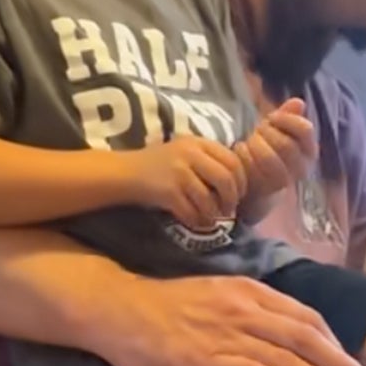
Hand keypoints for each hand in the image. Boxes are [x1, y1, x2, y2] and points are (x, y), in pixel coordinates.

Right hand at [90, 272, 365, 365]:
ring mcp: (226, 335)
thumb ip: (250, 308)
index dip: (334, 341)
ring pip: (288, 357)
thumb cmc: (166, 306)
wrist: (118, 309)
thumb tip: (280, 329)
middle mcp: (245, 310)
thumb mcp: (217, 294)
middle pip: (307, 337)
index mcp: (250, 292)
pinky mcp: (205, 362)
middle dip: (342, 363)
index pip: (305, 317)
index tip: (352, 362)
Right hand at [124, 135, 245, 228]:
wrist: (123, 173)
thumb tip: (238, 182)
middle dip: (232, 198)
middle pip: (225, 179)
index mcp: (198, 142)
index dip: (241, 180)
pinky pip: (191, 211)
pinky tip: (196, 222)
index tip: (240, 193)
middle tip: (229, 210)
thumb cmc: (158, 164)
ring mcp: (178, 172)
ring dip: (214, 214)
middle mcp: (190, 154)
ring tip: (212, 218)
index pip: (232, 160)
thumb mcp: (184, 151)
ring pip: (209, 199)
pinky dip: (197, 220)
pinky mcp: (167, 191)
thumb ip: (208, 159)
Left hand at [233, 98, 318, 200]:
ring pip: (270, 158)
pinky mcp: (266, 189)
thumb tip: (298, 102)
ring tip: (247, 141)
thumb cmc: (268, 149)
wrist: (256, 183)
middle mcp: (302, 167)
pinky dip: (244, 157)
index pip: (306, 130)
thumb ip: (288, 116)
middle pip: (286, 145)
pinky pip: (254, 170)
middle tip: (256, 130)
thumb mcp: (277, 129)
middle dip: (266, 133)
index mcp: (309, 149)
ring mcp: (285, 180)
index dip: (287, 120)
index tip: (271, 117)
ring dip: (254, 145)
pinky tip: (239, 151)